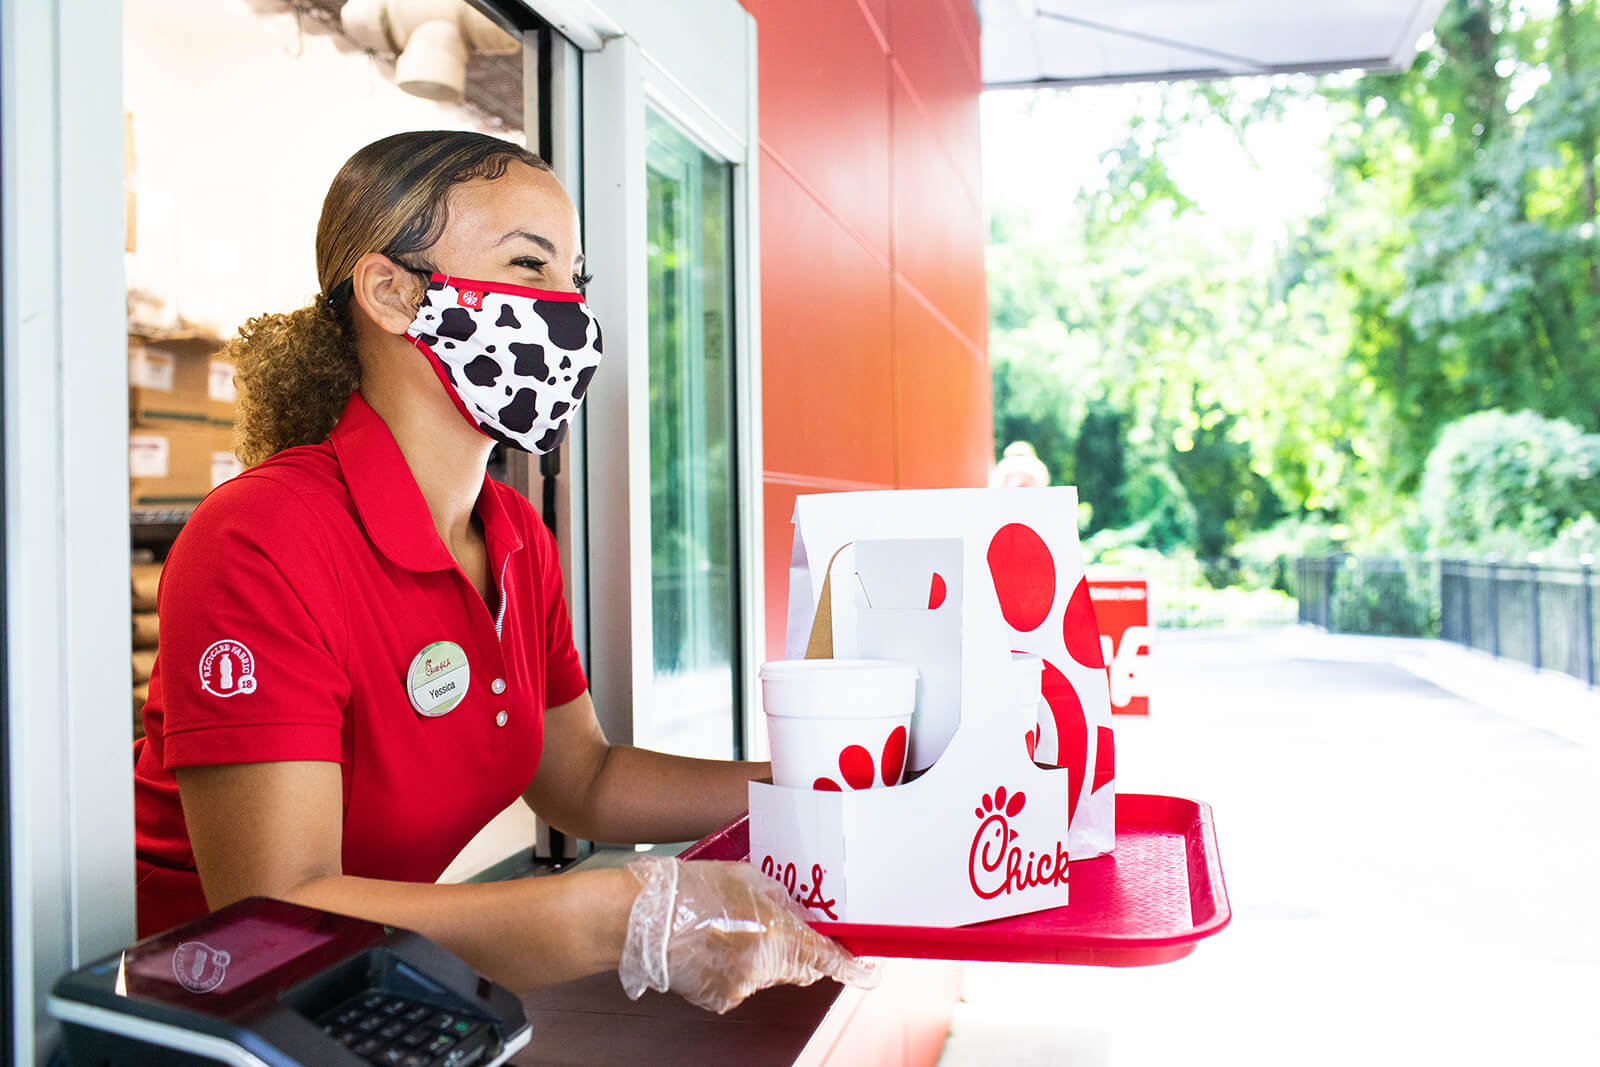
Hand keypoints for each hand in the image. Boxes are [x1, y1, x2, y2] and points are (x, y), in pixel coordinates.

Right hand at [618, 855, 877, 1013]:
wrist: (642, 918)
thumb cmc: (692, 890)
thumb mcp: (748, 878)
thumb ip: (782, 900)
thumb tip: (799, 913)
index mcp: (777, 935)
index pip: (827, 958)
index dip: (851, 966)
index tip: (868, 972)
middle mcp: (764, 969)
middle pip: (799, 968)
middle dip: (800, 951)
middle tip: (779, 925)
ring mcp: (740, 988)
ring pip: (768, 975)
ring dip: (762, 955)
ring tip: (729, 927)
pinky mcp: (718, 1000)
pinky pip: (741, 984)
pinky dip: (736, 968)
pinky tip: (713, 944)